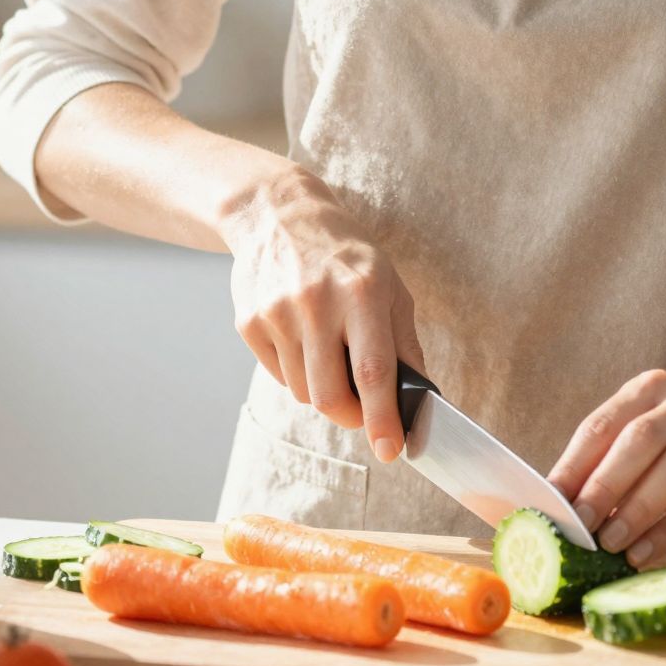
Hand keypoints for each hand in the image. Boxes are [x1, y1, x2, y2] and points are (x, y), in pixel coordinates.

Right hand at [224, 166, 424, 463]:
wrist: (278, 216)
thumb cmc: (346, 256)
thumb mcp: (391, 287)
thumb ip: (405, 345)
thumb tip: (416, 403)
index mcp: (362, 292)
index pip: (372, 372)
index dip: (382, 418)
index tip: (391, 449)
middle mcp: (316, 303)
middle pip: (330, 396)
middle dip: (352, 418)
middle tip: (364, 413)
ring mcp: (277, 314)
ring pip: (304, 392)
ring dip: (325, 391)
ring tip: (332, 355)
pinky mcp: (249, 323)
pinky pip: (278, 376)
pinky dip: (298, 374)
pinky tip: (304, 340)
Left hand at [546, 371, 665, 566]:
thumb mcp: (655, 435)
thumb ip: (614, 459)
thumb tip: (563, 508)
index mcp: (652, 389)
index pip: (604, 423)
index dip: (574, 463)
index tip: (550, 501)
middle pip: (640, 438)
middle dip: (604, 483)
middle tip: (579, 524)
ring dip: (637, 508)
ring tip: (611, 543)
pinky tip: (645, 552)